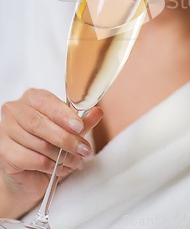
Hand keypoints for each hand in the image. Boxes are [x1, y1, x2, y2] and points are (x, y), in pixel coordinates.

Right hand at [0, 88, 102, 218]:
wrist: (29, 174)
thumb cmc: (48, 145)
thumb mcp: (69, 131)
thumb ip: (81, 121)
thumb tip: (97, 112)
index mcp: (32, 98)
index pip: (46, 102)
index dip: (64, 115)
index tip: (79, 126)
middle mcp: (15, 110)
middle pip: (40, 123)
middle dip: (65, 138)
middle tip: (83, 149)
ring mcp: (5, 130)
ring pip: (37, 143)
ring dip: (61, 156)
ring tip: (75, 162)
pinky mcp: (3, 152)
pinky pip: (31, 159)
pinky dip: (50, 166)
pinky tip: (60, 169)